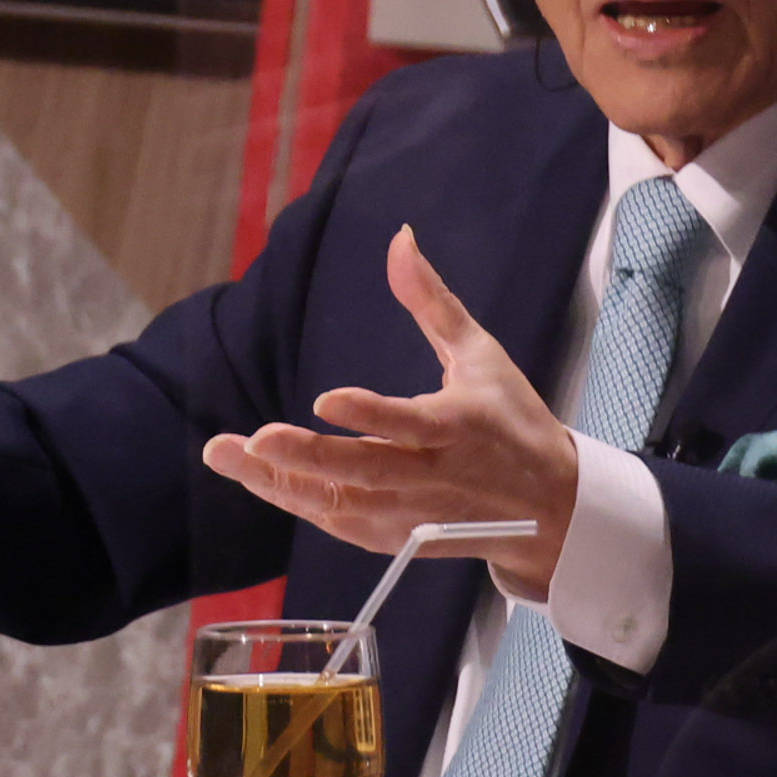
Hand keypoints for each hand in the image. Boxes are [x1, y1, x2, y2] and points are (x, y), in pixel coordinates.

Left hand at [201, 226, 577, 594]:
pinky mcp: (397, 537)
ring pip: (340, 502)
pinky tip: (257, 477)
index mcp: (458, 428)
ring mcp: (412, 513)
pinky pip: (339, 523)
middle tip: (250, 440)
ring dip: (281, 482)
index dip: (368, 415)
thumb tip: (399, 239)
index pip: (408, 424)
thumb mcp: (481, 354)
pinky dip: (298, 502)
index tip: (324, 400)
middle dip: (303, 457)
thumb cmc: (511, 420)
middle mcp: (432, 476)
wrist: (549, 507)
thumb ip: (432, 300)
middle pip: (362, 471)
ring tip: (227, 456)